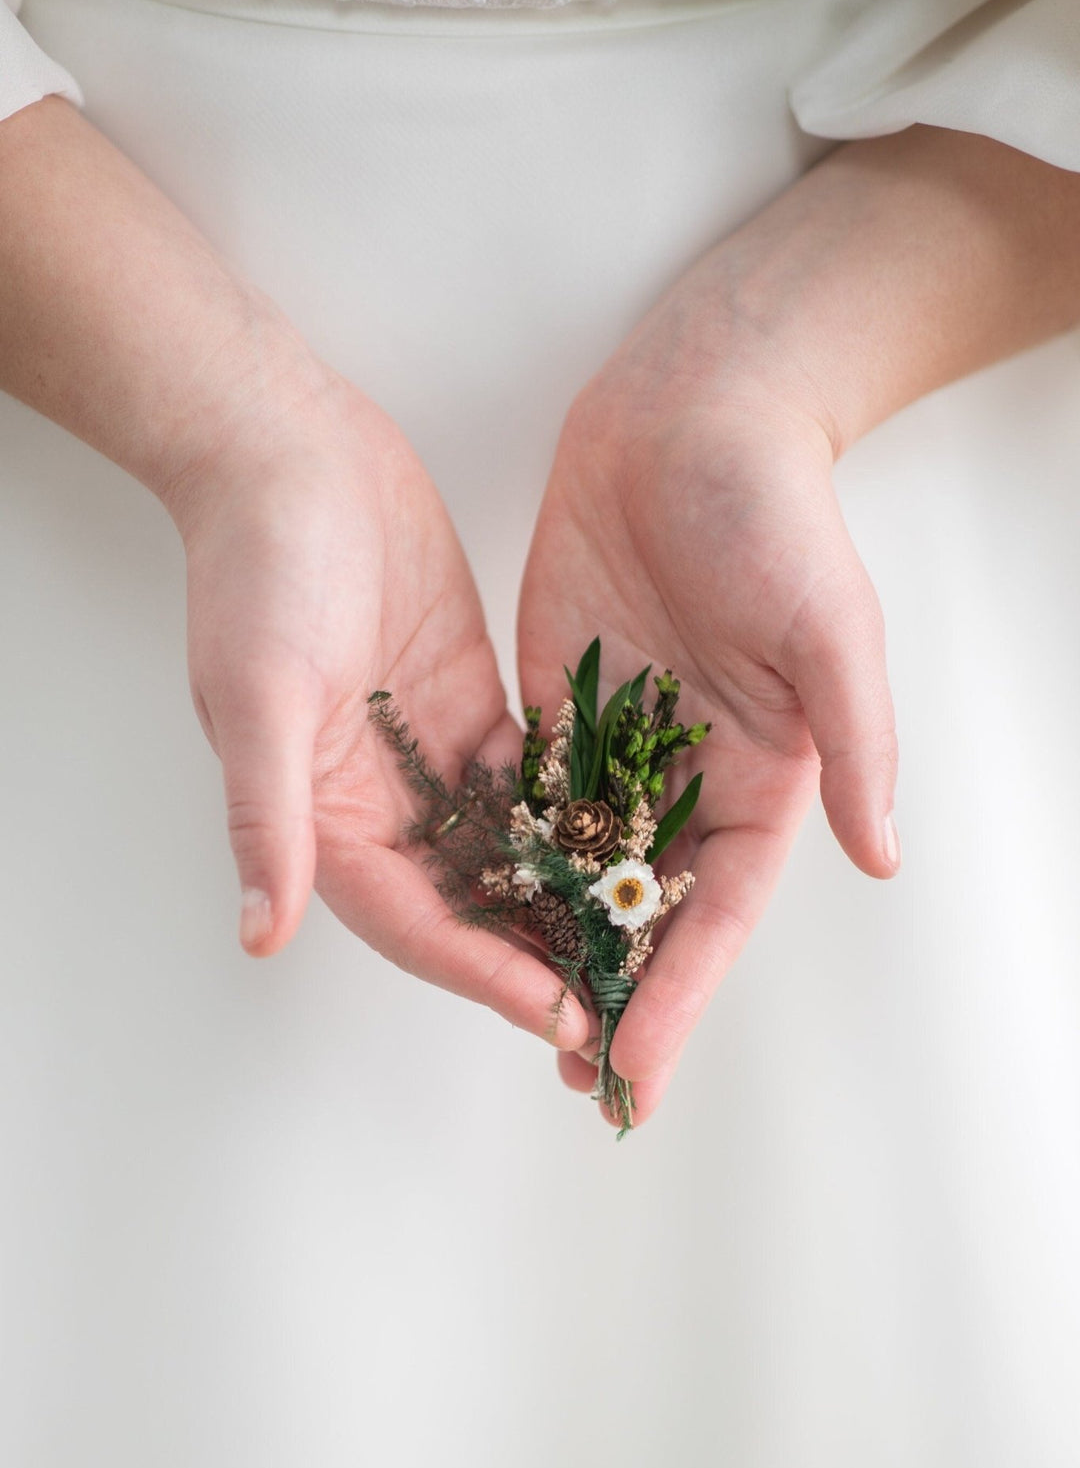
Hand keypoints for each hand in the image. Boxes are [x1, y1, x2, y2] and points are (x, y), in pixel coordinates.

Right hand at [164, 365, 589, 1051]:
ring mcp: (429, 758)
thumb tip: (261, 933)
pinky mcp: (471, 709)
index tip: (560, 1013)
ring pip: (509, 855)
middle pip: (470, 908)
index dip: (486, 975)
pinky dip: (576, 820)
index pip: (416, 924)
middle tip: (620, 1008)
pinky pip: (532, 784)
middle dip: (538, 961)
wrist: (290, 454)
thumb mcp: (260, 693)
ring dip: (566, 902)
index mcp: (324, 817)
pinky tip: (639, 847)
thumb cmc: (259, 567)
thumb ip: (269, 815)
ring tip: (644, 948)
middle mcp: (379, 804)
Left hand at [523, 120, 1079, 1127]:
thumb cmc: (774, 514)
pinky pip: (529, 799)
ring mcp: (621, 746)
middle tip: (575, 1080)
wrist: (689, 414)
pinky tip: (474, 916)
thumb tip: (884, 858)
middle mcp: (691, 778)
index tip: (638, 1060)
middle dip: (616, 994)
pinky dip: (507, 860)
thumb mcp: (828, 628)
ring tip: (519, 1024)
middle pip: (650, 910)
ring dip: (554, 947)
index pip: (721, 911)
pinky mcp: (559, 704)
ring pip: (583, 870)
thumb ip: (854, 743)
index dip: (681, 990)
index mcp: (765, 778)